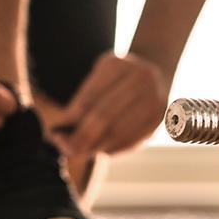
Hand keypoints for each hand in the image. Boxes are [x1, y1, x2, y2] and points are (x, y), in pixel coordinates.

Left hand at [49, 52, 170, 156]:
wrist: (156, 68)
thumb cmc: (116, 78)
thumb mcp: (100, 76)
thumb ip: (84, 100)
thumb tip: (65, 130)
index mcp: (116, 64)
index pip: (89, 98)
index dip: (73, 119)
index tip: (58, 133)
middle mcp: (140, 78)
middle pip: (104, 115)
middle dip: (83, 136)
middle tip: (68, 150)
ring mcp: (154, 98)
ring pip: (119, 131)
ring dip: (97, 146)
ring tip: (82, 153)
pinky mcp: (160, 117)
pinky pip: (133, 139)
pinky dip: (114, 148)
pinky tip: (102, 150)